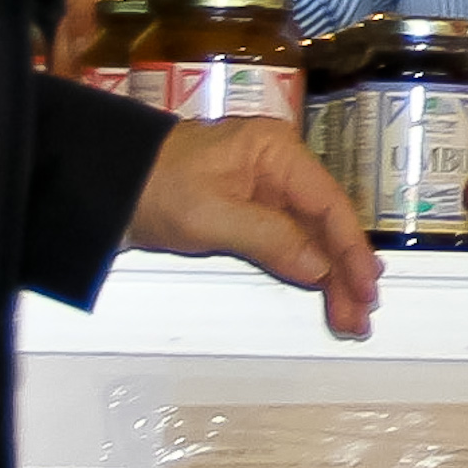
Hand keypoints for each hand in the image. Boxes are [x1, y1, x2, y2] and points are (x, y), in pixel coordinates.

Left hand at [129, 111, 380, 338]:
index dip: (350, 250)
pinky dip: (307, 269)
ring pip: (312, 237)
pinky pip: (291, 242)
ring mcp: (267, 189)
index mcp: (277, 151)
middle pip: (327, 223)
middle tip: (360, 316)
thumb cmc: (151, 189)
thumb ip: (271, 239)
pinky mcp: (252, 211)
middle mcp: (280, 166)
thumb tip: (321, 269)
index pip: (328, 204)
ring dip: (331, 276)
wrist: (101, 186)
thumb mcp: (210, 215)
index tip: (366, 288)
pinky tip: (326, 291)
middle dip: (345, 271)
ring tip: (350, 316)